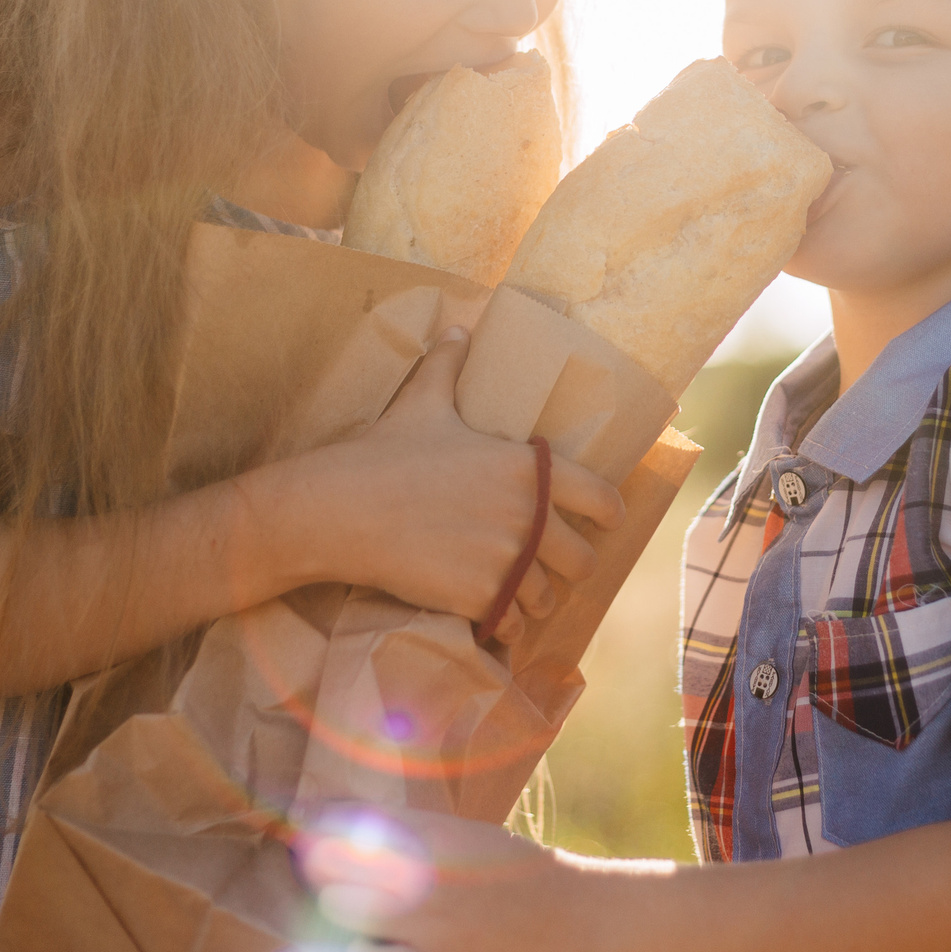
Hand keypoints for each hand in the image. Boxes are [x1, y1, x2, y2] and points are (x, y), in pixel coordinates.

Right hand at [282, 329, 625, 632]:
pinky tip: (491, 618)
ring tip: (519, 595)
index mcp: (526, 467)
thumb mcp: (422, 402)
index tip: (606, 523)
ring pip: (547, 597)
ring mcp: (506, 559)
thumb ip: (448, 366)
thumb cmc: (384, 452)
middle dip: (570, 566)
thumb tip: (458, 327)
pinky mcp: (480, 596)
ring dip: (535, 598)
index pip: (600, 498)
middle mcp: (528, 515)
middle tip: (552, 567)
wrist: (342, 509)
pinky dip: (504, 624)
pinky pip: (512, 623)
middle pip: (582, 559)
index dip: (609, 514)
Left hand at [304, 810, 629, 951]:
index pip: (344, 815)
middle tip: (331, 872)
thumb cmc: (517, 874)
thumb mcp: (463, 835)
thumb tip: (331, 812)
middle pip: (328, 861)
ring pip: (339, 911)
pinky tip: (377, 950)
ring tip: (360, 914)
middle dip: (323, 866)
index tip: (302, 820)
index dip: (313, 818)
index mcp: (433, 830)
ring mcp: (427, 925)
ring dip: (340, 912)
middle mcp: (424, 872)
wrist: (577, 924)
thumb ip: (403, 829)